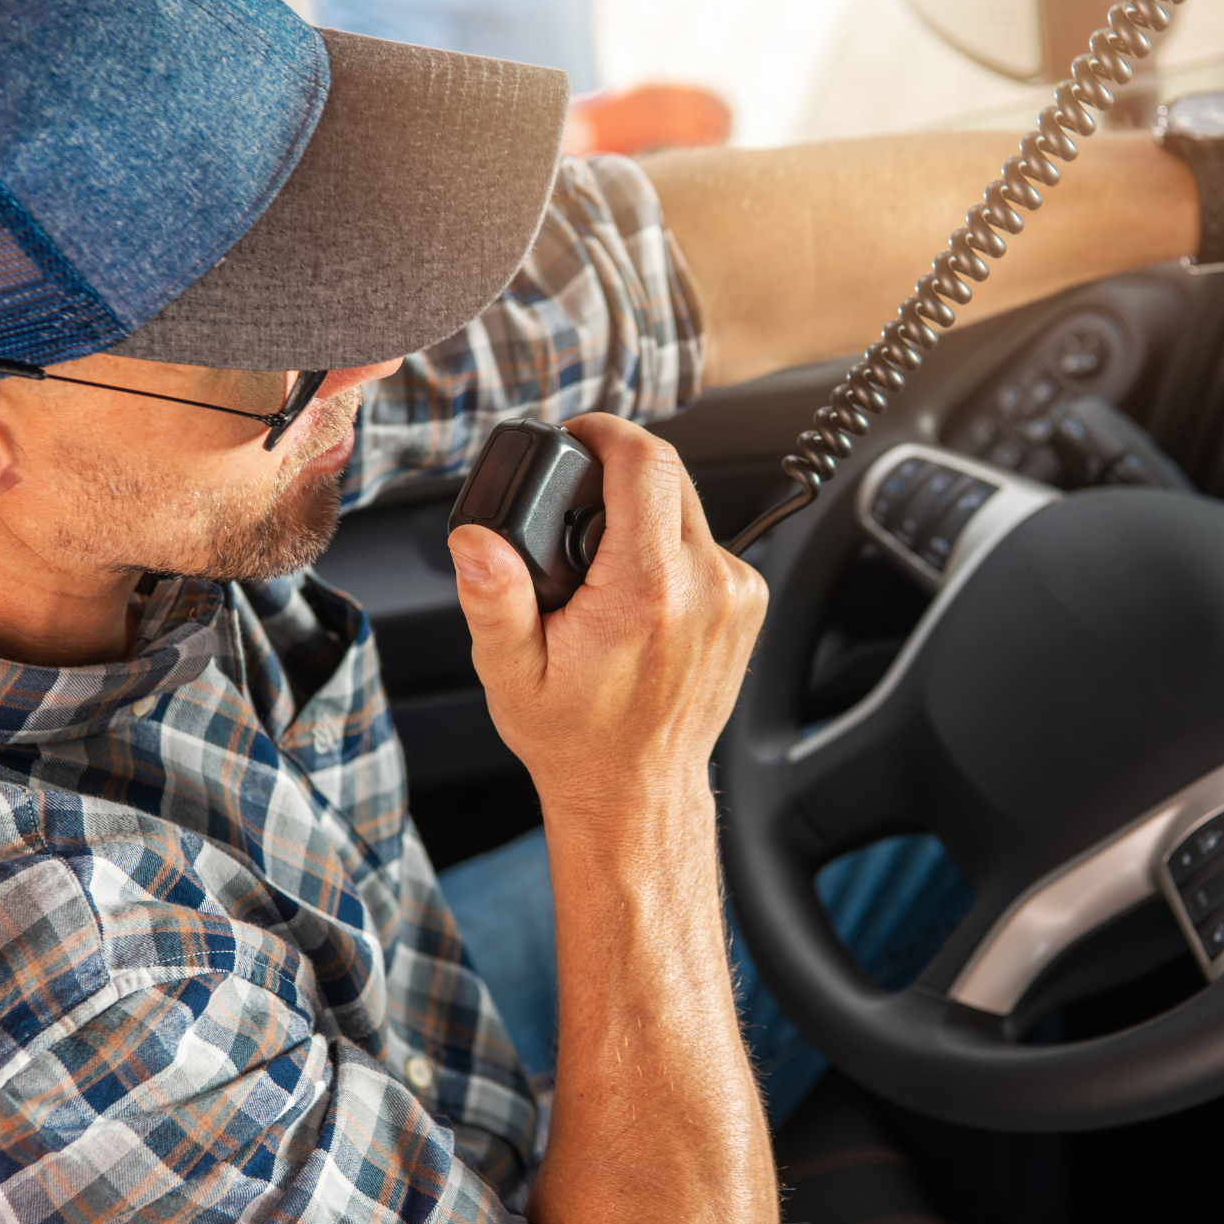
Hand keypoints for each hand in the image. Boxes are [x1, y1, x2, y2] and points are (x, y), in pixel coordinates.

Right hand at [446, 414, 767, 829]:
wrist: (636, 791)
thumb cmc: (576, 739)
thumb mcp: (511, 673)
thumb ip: (492, 598)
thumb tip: (475, 539)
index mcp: (645, 590)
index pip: (645, 463)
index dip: (607, 432)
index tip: (578, 436)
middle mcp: (704, 585)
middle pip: (670, 475)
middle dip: (619, 475)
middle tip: (574, 502)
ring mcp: (736, 594)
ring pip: (690, 508)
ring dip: (646, 515)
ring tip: (603, 563)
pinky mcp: (748, 603)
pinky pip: (708, 544)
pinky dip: (671, 550)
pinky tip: (639, 591)